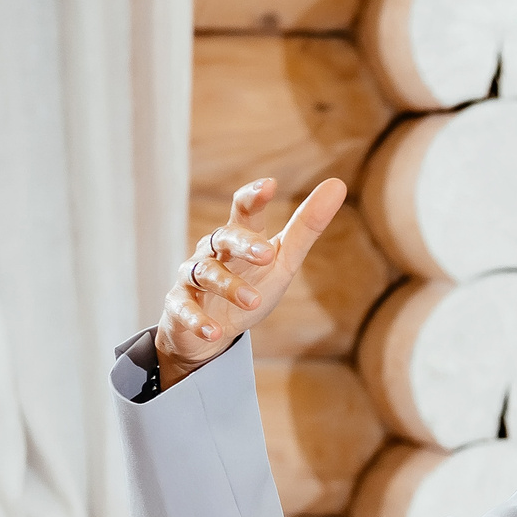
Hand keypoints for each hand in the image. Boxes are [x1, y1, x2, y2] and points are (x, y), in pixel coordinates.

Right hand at [157, 176, 347, 386]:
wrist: (213, 330)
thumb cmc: (251, 285)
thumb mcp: (282, 260)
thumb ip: (306, 227)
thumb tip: (337, 184)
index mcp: (238, 237)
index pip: (244, 210)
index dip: (254, 197)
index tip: (270, 186)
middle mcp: (212, 251)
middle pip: (224, 238)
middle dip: (244, 244)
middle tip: (267, 255)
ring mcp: (193, 278)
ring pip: (206, 273)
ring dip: (229, 286)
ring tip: (252, 302)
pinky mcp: (179, 306)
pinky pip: (185, 309)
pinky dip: (198, 320)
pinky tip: (214, 332)